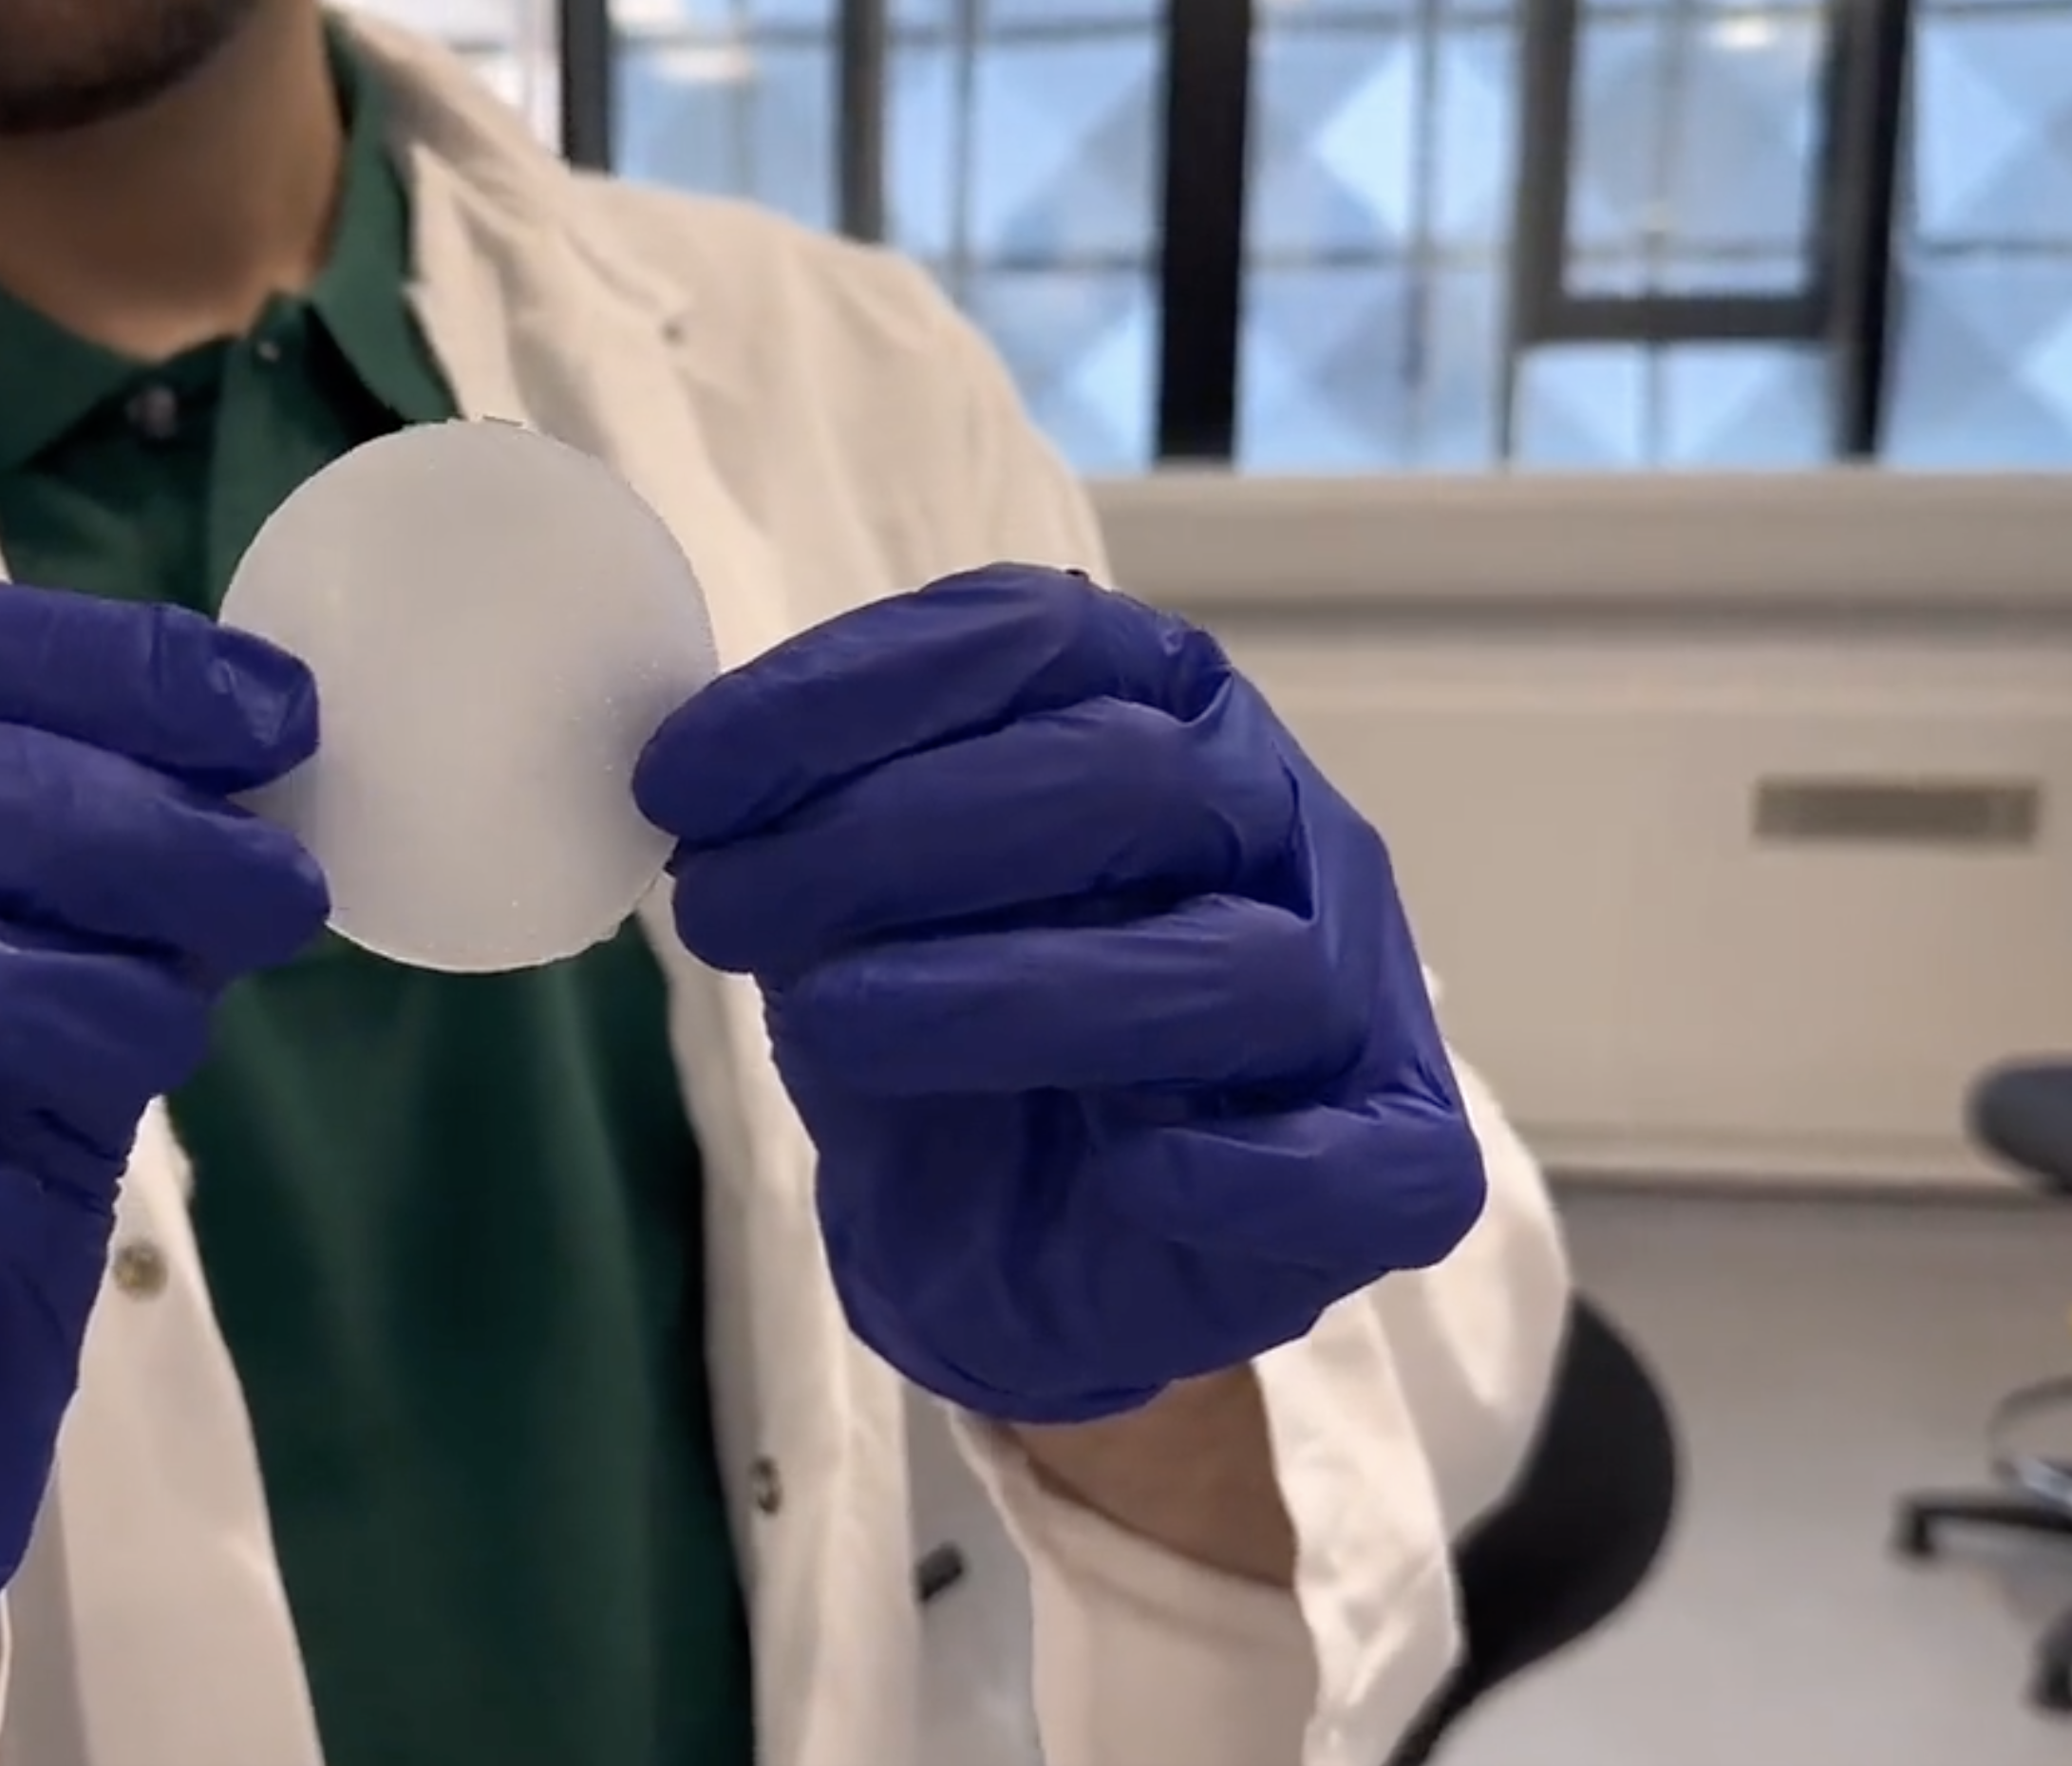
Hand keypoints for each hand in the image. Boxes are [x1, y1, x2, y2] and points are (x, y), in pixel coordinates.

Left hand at [634, 564, 1482, 1424]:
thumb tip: (685, 772)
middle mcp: (1275, 819)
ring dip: (1010, 993)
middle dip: (890, 835)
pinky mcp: (1391, 1164)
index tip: (680, 778)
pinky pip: (1363, 1162)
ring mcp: (1351, 991)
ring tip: (830, 1029)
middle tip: (721, 910)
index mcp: (1159, 710)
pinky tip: (1130, 1171)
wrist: (1031, 1263)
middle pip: (1124, 778)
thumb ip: (811, 830)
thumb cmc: (957, 1047)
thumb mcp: (856, 917)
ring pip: (1231, 965)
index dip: (851, 691)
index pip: (1033, 636)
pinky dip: (1243, 1167)